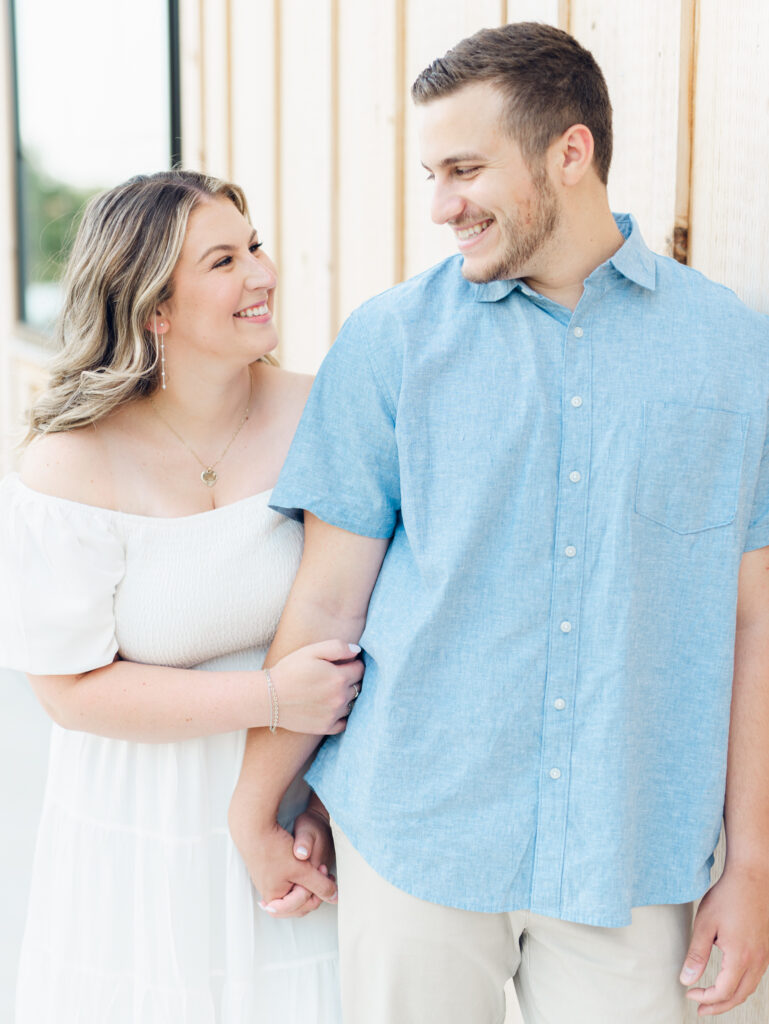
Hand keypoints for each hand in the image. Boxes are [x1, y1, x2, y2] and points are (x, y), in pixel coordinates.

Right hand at [229, 801, 337, 910]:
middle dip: (313, 891)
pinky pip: (287, 881)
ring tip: (317, 867)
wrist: (253, 827)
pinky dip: (299, 876)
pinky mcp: (268, 871)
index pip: (302, 907)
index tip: (323, 871)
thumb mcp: (302, 869)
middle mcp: (269, 894)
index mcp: (275, 898)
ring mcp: (267, 883)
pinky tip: (305, 867)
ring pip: (293, 892)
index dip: (316, 893)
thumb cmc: (274, 848)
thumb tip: (335, 898)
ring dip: (307, 883)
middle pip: (297, 904)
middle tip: (323, 871)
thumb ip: (320, 885)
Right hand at [270, 639, 362, 734]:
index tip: (341, 662)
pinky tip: (330, 707)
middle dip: (351, 679)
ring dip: (347, 696)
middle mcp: (340, 698)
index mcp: (339, 678)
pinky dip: (342, 715)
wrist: (269, 698)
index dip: (353, 663)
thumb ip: (338, 647)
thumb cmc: (289, 670)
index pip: (360, 669)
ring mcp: (334, 714)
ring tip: (330, 690)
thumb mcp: (312, 651)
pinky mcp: (326, 727)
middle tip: (334, 675)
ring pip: (352, 703)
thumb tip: (357, 651)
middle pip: (359, 686)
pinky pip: (345, 722)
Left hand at [680, 865, 768, 1014]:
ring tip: (713, 1000)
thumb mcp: (704, 925)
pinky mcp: (765, 948)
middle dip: (719, 1006)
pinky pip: (755, 977)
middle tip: (700, 1009)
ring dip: (731, 997)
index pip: (723, 991)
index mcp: (740, 958)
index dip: (705, 998)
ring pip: (749, 988)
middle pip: (739, 996)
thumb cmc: (727, 897)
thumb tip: (686, 980)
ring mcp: (764, 955)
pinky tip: (729, 981)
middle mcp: (756, 961)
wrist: (751, 878)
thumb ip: (696, 955)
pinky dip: (741, 986)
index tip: (689, 993)